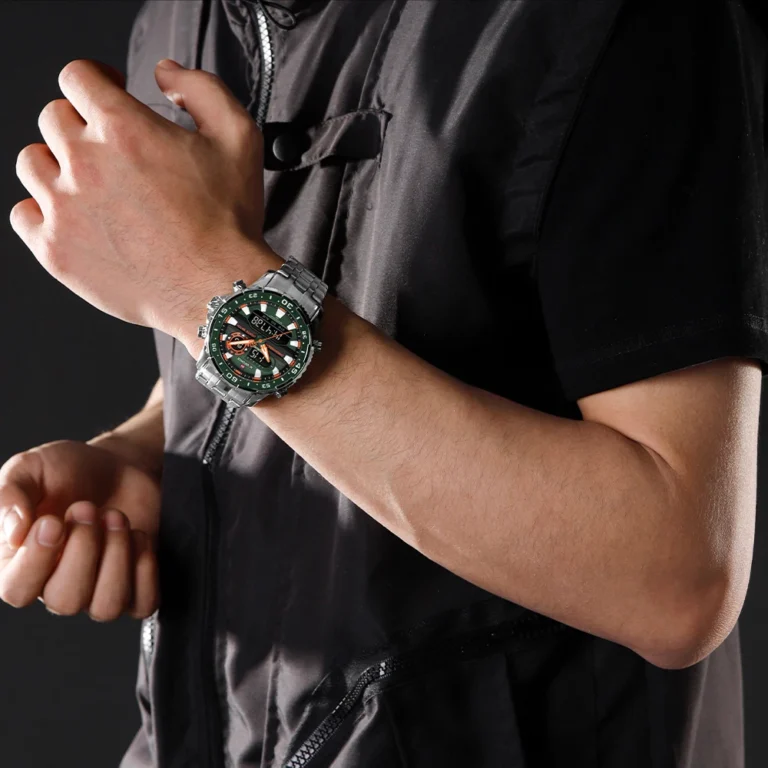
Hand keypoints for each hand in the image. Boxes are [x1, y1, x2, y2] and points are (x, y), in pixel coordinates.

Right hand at [0, 438, 159, 619]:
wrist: (116, 465)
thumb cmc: (66, 470)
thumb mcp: (29, 468)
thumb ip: (10, 496)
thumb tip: (12, 535)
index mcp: (18, 562)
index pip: (16, 589)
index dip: (37, 559)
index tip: (54, 521)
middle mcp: (55, 584)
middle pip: (66, 601)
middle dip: (84, 548)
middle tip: (88, 507)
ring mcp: (96, 589)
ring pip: (106, 606)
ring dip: (117, 556)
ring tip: (115, 517)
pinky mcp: (134, 586)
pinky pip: (143, 602)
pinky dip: (146, 568)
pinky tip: (138, 536)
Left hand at [10, 58, 281, 354]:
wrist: (218, 290)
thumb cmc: (228, 222)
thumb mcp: (238, 137)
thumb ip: (201, 89)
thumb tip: (166, 73)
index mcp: (122, 127)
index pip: (77, 77)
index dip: (96, 80)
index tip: (107, 93)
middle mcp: (84, 162)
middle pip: (53, 118)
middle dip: (81, 125)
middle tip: (110, 149)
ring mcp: (63, 208)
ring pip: (32, 163)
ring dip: (58, 166)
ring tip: (91, 186)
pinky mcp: (56, 250)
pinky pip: (24, 215)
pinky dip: (42, 212)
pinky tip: (75, 219)